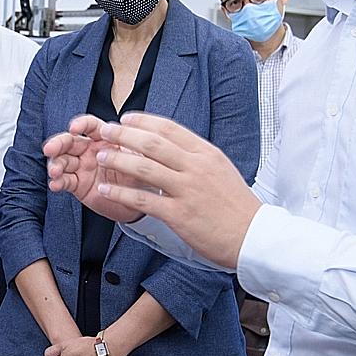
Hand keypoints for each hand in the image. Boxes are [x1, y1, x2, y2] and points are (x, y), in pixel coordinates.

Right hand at [43, 115, 142, 223]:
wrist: (140, 202)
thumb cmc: (142, 176)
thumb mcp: (143, 159)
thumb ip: (135, 146)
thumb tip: (130, 133)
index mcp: (105, 138)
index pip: (89, 125)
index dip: (80, 124)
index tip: (73, 128)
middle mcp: (90, 150)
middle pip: (69, 141)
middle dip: (57, 143)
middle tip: (49, 149)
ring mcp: (82, 167)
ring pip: (62, 160)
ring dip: (55, 164)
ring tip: (55, 172)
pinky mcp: (78, 185)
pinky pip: (65, 181)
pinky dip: (58, 182)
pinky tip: (55, 184)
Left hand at [91, 112, 261, 269]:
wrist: (255, 236)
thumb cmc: (237, 206)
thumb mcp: (221, 170)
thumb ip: (197, 158)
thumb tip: (173, 146)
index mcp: (206, 154)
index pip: (170, 128)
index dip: (143, 121)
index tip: (126, 119)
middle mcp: (196, 168)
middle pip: (152, 143)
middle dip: (124, 134)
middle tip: (105, 131)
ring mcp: (187, 190)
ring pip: (144, 168)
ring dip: (118, 160)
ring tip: (101, 157)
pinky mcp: (180, 215)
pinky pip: (143, 200)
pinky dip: (121, 194)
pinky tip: (106, 191)